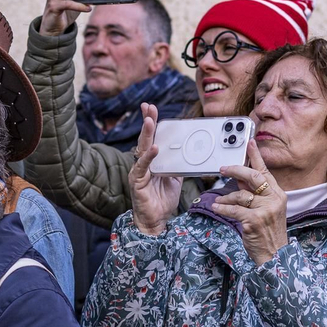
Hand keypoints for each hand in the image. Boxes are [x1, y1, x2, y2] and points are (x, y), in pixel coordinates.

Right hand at [128, 104, 183, 235]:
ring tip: (149, 120)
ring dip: (146, 134)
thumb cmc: (163, 200)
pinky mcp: (137, 181)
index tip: (151, 109)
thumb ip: (179, 164)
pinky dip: (148, 157)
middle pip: (145, 138)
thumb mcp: (175, 178)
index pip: (152, 138)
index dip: (151, 123)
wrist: (156, 220)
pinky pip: (142, 166)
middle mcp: (143, 163)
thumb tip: (190, 153)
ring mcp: (138, 171)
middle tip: (148, 106)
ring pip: (142, 148)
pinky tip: (154, 148)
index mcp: (152, 161)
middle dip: (147, 121)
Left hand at [212, 138, 288, 265]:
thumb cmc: (268, 232)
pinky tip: (217, 207)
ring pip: (240, 194)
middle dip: (235, 170)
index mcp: (278, 195)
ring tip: (220, 202)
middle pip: (252, 177)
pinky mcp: (254, 220)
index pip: (265, 171)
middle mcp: (274, 200)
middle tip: (222, 168)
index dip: (256, 156)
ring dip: (227, 197)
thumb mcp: (266, 209)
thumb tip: (239, 178)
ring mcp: (265, 210)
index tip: (249, 143)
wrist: (275, 255)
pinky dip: (223, 208)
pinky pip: (233, 209)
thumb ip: (253, 193)